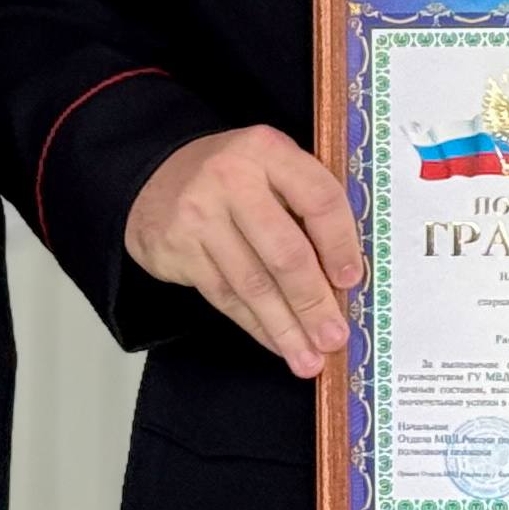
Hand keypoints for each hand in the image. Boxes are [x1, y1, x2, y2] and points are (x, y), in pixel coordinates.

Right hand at [124, 126, 361, 377]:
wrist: (156, 177)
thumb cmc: (233, 179)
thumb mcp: (271, 168)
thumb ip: (305, 205)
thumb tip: (344, 279)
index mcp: (267, 150)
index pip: (318, 198)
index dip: (341, 244)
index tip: (352, 282)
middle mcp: (230, 178)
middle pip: (284, 252)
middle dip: (314, 303)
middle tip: (335, 338)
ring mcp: (198, 215)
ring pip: (253, 284)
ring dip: (286, 328)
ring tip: (309, 359)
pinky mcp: (176, 248)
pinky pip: (224, 297)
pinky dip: (255, 325)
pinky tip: (276, 342)